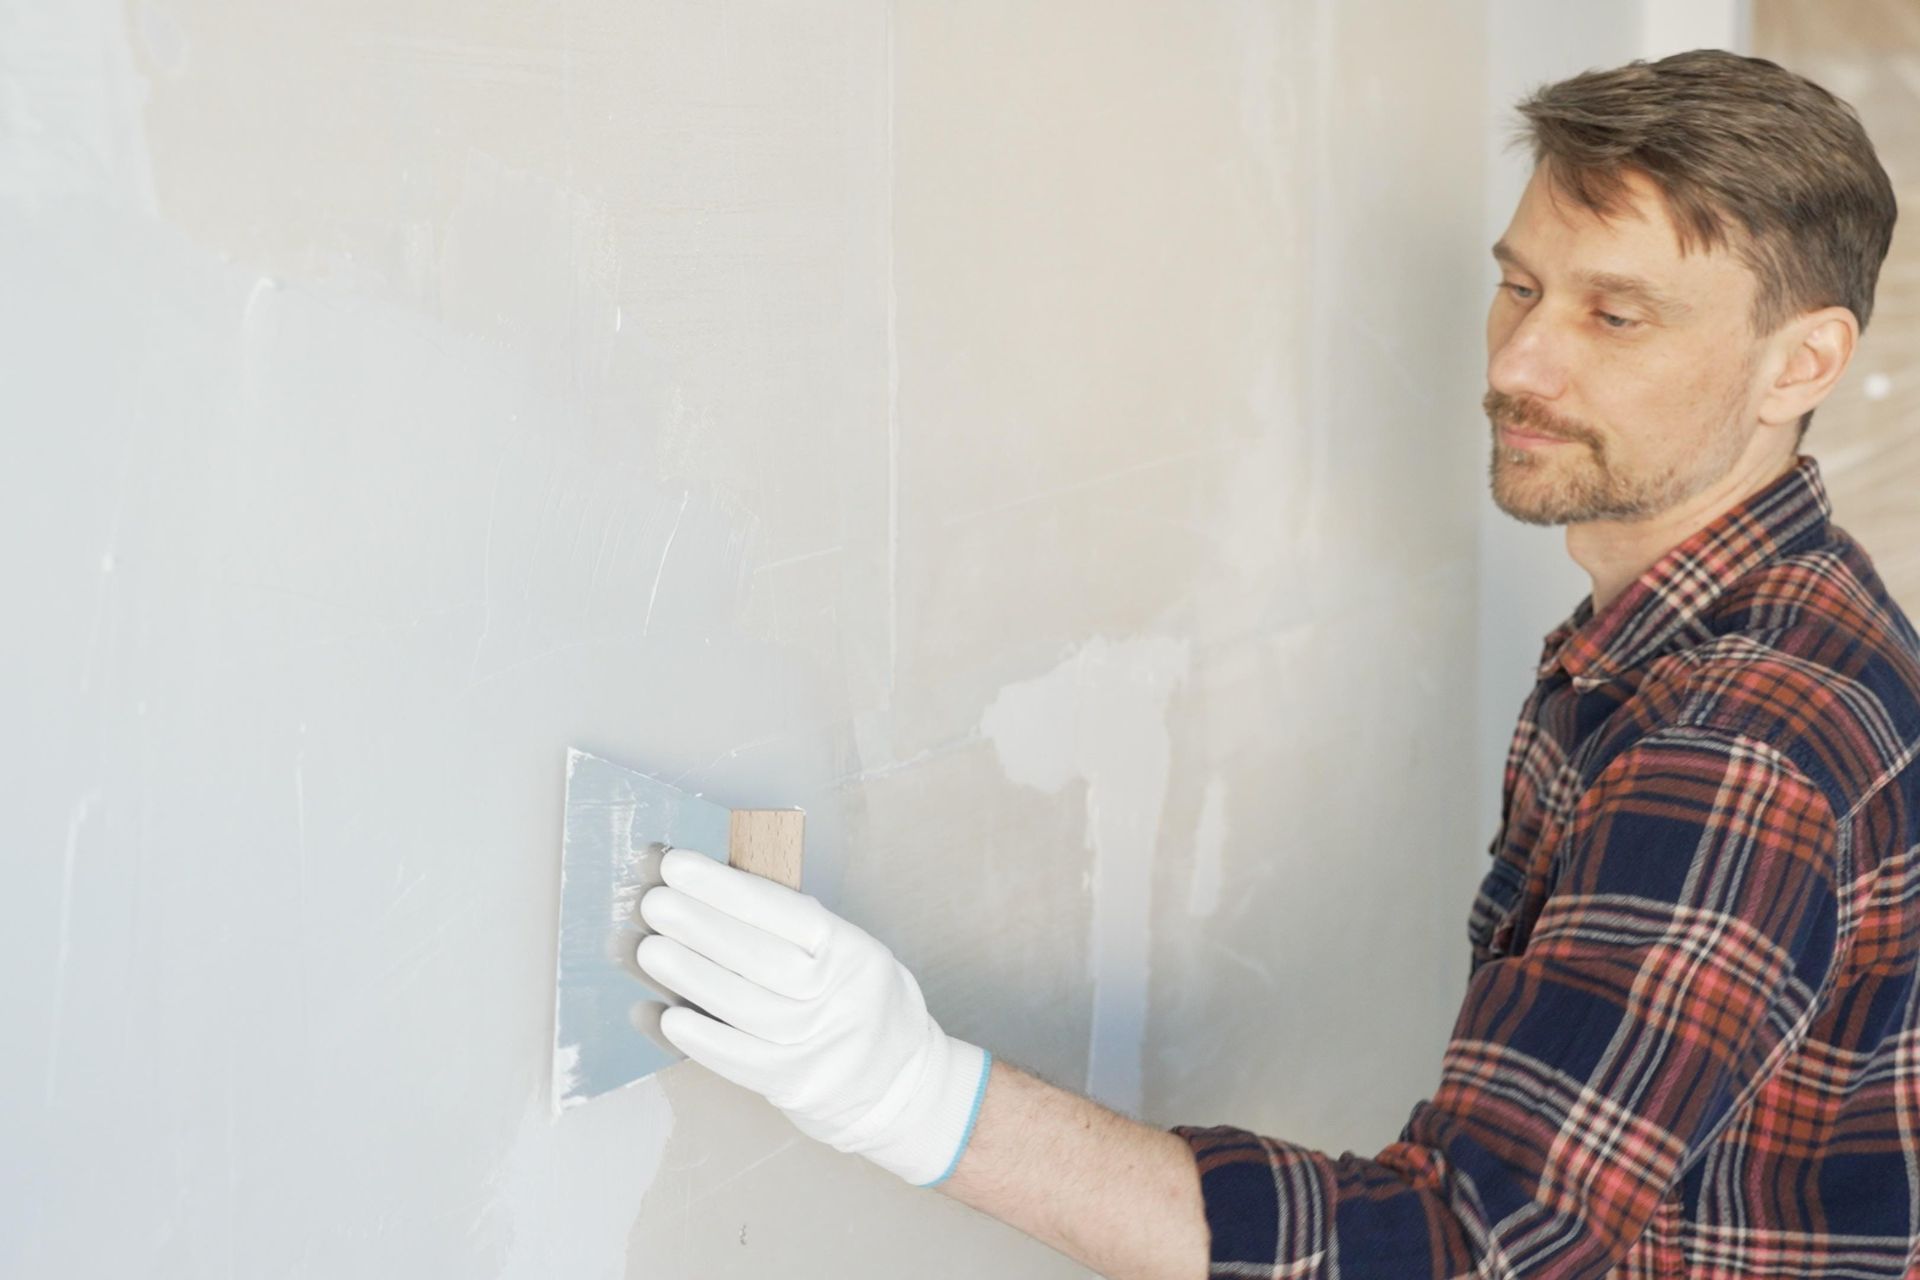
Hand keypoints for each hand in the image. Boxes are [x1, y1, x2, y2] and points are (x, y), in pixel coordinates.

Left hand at [634, 847, 990, 1186]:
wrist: (894, 1081)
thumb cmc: (855, 999)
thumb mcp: (847, 953)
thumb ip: (792, 928)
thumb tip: (710, 892)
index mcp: (854, 952)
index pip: (788, 914)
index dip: (728, 890)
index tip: (678, 868)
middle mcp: (842, 999)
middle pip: (763, 960)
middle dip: (700, 927)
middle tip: (652, 903)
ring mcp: (819, 1047)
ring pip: (746, 1008)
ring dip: (690, 976)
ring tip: (647, 949)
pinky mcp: (794, 1086)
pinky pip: (739, 1061)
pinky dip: (699, 1038)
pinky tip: (662, 1016)